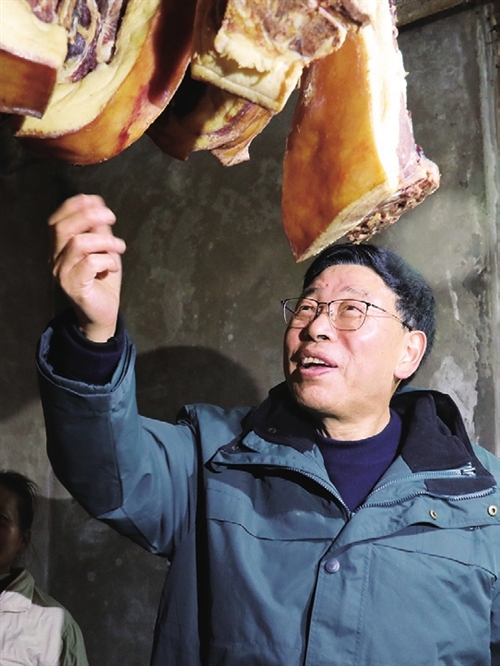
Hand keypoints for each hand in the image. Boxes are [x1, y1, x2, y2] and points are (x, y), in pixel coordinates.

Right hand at [50, 194, 125, 341]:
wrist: (104, 313)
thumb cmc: (103, 282)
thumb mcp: (103, 250)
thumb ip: (99, 230)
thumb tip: (96, 203)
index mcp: (59, 249)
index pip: (56, 221)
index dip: (73, 206)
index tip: (94, 200)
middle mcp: (55, 260)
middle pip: (62, 228)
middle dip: (88, 216)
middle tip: (110, 217)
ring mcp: (62, 274)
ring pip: (78, 243)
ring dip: (105, 241)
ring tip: (119, 247)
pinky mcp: (74, 287)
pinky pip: (90, 263)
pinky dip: (107, 260)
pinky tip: (113, 266)